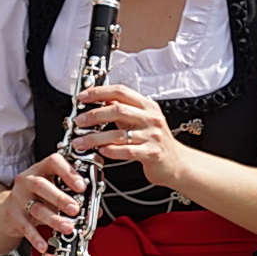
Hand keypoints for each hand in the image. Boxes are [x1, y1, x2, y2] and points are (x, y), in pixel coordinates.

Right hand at [2, 152, 86, 253]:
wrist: (7, 209)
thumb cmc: (38, 198)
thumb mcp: (54, 191)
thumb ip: (74, 197)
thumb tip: (97, 211)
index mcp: (41, 169)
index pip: (54, 162)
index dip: (69, 172)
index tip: (82, 186)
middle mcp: (27, 180)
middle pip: (41, 185)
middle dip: (60, 198)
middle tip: (76, 209)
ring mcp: (18, 198)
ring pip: (36, 208)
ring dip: (54, 219)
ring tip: (68, 228)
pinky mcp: (13, 215)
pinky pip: (25, 227)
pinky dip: (36, 237)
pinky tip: (44, 245)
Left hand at [70, 84, 186, 186]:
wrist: (177, 163)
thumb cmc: (156, 142)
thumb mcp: (142, 120)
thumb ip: (124, 111)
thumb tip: (100, 100)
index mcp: (147, 106)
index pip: (121, 91)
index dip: (99, 92)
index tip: (82, 97)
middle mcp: (151, 118)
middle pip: (118, 110)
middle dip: (94, 115)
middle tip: (79, 121)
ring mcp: (152, 136)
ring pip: (119, 133)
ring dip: (95, 138)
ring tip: (81, 142)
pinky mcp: (152, 153)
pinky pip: (128, 150)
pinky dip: (112, 151)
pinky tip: (102, 152)